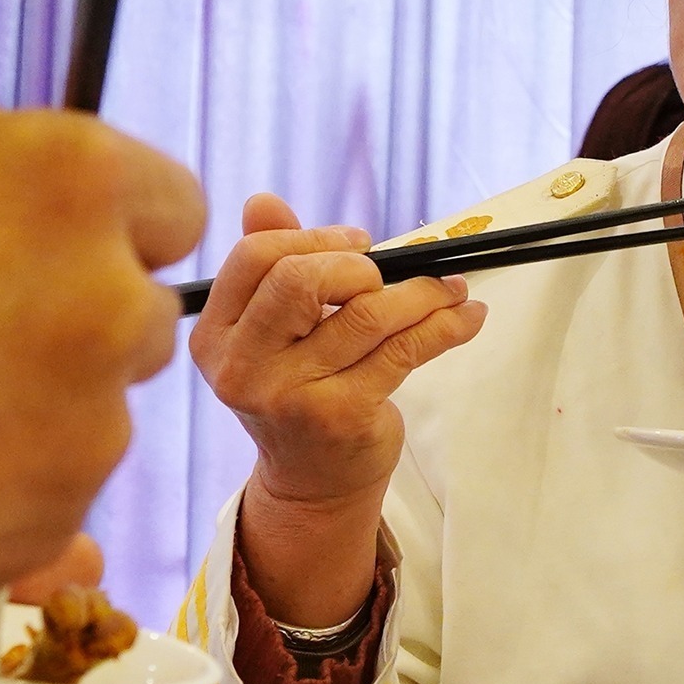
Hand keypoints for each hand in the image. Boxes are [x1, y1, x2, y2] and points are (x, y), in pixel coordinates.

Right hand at [0, 106, 204, 658]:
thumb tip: (14, 180)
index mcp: (62, 183)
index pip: (170, 204)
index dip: (107, 228)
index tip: (55, 251)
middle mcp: (99, 304)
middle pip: (133, 318)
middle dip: (67, 326)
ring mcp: (81, 435)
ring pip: (88, 420)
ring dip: (24, 420)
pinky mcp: (41, 535)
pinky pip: (37, 507)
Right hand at [191, 193, 483, 625]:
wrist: (312, 483)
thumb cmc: (296, 390)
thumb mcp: (269, 332)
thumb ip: (267, 266)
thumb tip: (262, 200)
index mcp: (215, 336)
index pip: (253, 259)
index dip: (311, 238)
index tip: (357, 244)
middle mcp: (242, 368)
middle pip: (299, 280)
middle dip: (356, 264)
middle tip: (387, 273)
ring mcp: (290, 397)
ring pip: (366, 314)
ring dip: (423, 292)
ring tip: (452, 288)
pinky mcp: (341, 417)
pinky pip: (404, 351)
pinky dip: (446, 325)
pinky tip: (468, 317)